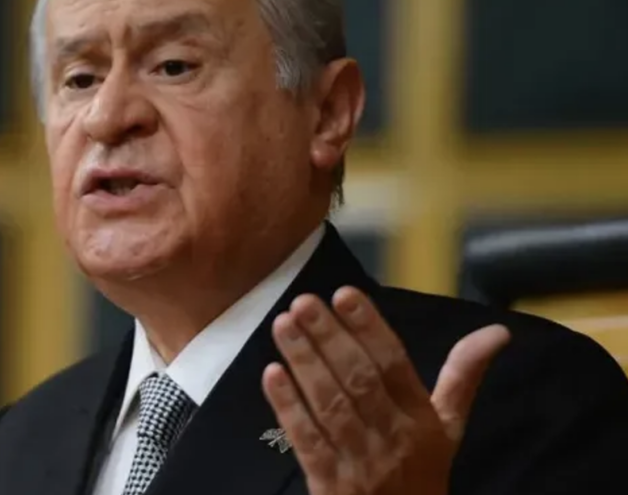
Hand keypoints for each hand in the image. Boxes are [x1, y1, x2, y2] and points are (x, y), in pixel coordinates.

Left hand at [260, 287, 509, 494]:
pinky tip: (271, 374)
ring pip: (331, 405)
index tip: (344, 293)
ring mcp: (359, 462)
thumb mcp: (448, 429)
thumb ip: (463, 377)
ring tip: (283, 325)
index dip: (369, 328)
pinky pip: (307, 441)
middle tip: (304, 302)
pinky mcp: (329, 484)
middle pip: (359, 380)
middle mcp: (393, 437)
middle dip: (330, 338)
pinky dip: (288, 407)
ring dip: (304, 363)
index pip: (395, 364)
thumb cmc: (421, 474)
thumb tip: (498, 331)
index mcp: (421, 419)